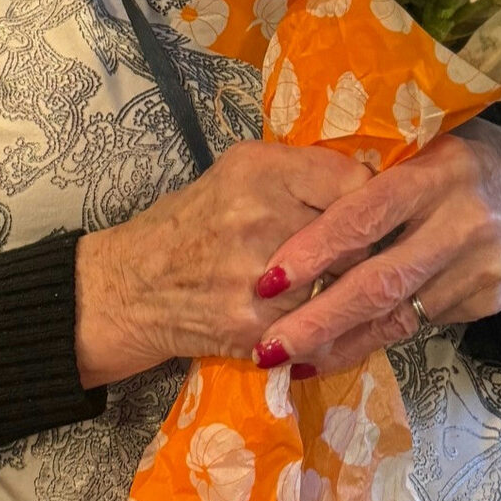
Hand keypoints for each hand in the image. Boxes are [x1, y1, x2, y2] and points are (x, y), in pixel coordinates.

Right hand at [73, 140, 370, 385]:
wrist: (130, 288)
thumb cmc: (191, 222)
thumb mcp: (239, 172)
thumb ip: (300, 171)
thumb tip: (370, 180)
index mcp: (259, 170)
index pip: (353, 182)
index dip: (368, 201)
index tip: (367, 213)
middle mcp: (261, 217)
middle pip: (355, 238)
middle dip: (361, 250)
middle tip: (360, 254)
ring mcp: (260, 279)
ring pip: (342, 287)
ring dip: (345, 291)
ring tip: (335, 286)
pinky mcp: (256, 330)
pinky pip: (318, 328)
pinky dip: (323, 326)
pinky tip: (313, 318)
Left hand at [250, 118, 500, 375]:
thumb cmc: (462, 157)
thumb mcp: (423, 142)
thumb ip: (373, 168)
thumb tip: (294, 200)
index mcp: (438, 172)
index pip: (368, 214)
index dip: (317, 249)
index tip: (270, 278)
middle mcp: (464, 223)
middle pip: (381, 283)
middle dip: (320, 319)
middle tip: (270, 346)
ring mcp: (481, 268)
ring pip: (399, 316)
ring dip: (342, 342)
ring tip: (294, 360)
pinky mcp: (489, 302)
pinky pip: (420, 322)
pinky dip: (376, 336)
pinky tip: (343, 347)